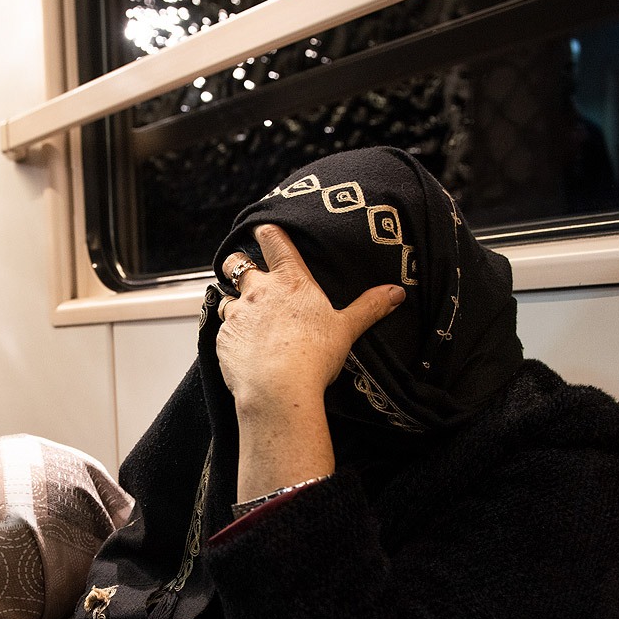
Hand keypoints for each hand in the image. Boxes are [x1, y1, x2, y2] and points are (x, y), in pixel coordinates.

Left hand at [217, 224, 403, 417]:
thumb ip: (370, 307)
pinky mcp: (223, 338)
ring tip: (247, 320)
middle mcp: (258, 291)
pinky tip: (244, 349)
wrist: (278, 388)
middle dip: (237, 265)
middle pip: (236, 264)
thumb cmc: (314, 355)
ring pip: (226, 298)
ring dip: (233, 304)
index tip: (264, 230)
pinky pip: (222, 330)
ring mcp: (237, 313)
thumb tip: (397, 293)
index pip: (273, 241)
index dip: (267, 232)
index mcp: (290, 281)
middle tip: (242, 272)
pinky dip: (231, 336)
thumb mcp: (347, 329)